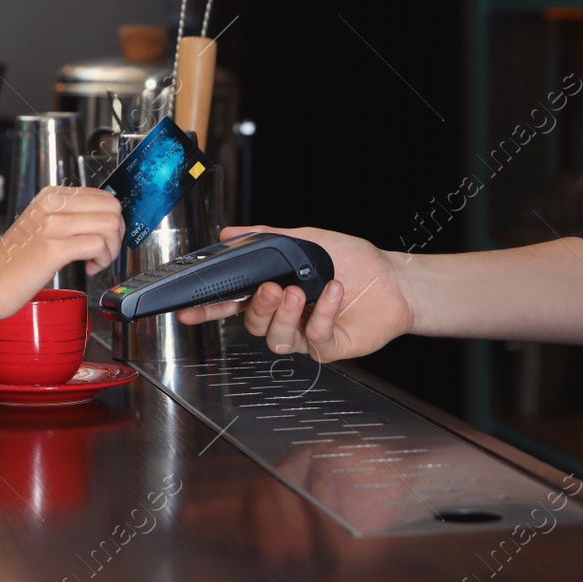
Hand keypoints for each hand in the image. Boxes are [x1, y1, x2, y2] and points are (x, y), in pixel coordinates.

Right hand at [0, 186, 123, 321]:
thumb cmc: (15, 262)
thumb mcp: (42, 226)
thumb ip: (70, 217)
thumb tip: (107, 219)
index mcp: (50, 196)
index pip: (103, 196)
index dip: (112, 220)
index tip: (104, 239)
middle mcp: (51, 204)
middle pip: (111, 207)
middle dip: (117, 234)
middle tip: (104, 252)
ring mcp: (51, 225)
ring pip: (108, 224)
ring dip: (110, 249)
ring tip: (96, 262)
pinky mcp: (52, 248)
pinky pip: (97, 245)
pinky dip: (101, 260)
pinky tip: (89, 269)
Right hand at [174, 225, 413, 361]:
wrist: (394, 279)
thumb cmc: (353, 260)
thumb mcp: (305, 240)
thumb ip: (267, 237)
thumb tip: (229, 233)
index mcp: (273, 292)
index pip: (233, 303)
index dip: (209, 309)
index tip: (188, 309)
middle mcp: (285, 316)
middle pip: (252, 324)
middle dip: (257, 307)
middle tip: (270, 287)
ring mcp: (304, 335)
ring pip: (276, 339)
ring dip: (283, 314)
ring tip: (298, 292)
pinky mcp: (327, 347)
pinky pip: (313, 337)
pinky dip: (322, 313)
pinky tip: (332, 291)